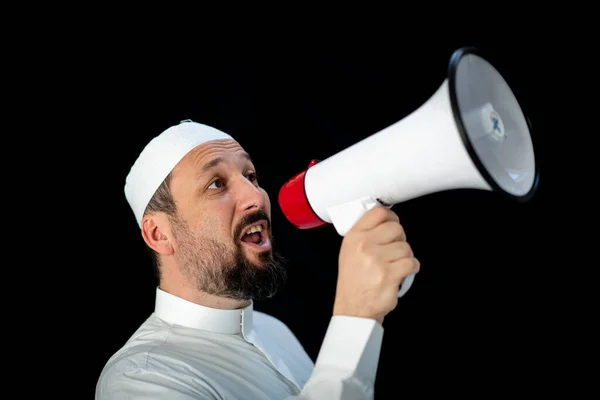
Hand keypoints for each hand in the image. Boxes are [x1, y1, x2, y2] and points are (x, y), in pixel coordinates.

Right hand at [333, 205, 419, 324]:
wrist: (354, 308)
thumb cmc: (354, 282)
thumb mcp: (349, 252)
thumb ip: (365, 234)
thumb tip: (385, 220)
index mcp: (354, 237)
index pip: (378, 213)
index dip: (391, 217)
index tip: (393, 222)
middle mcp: (364, 246)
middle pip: (396, 228)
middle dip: (400, 239)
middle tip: (394, 250)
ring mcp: (377, 260)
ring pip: (406, 247)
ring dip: (405, 256)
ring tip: (395, 265)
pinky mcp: (390, 274)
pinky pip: (411, 262)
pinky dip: (411, 268)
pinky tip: (402, 272)